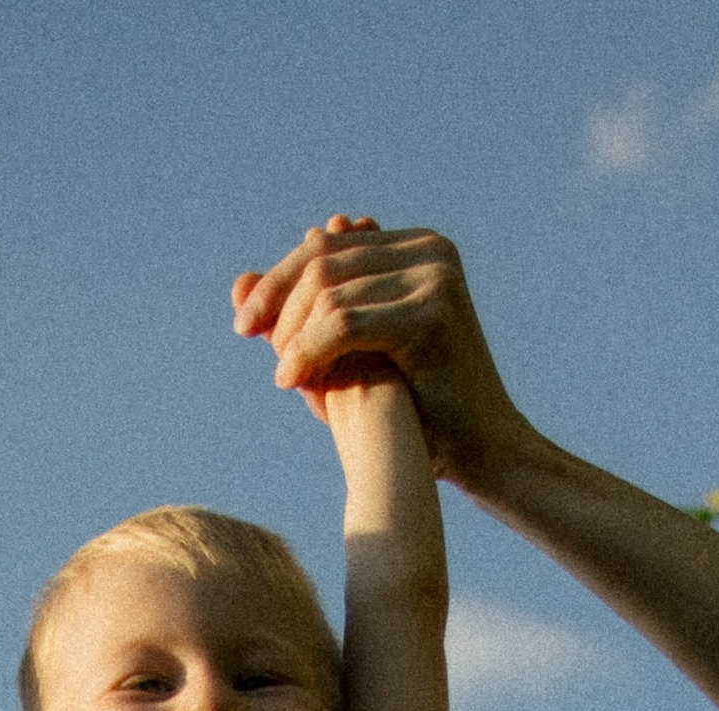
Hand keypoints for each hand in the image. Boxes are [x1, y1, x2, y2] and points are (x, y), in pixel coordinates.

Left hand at [233, 218, 527, 488]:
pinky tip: (290, 379)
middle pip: (323, 259)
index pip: (328, 247)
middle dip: (277, 297)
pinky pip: (344, 322)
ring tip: (281, 371)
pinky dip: (309, 350)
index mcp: (417, 248)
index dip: (279, 279)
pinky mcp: (431, 314)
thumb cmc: (419, 414)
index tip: (245, 318)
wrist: (482, 455)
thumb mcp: (349, 355)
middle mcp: (430, 250)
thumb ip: (300, 317)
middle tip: (246, 332)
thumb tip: (237, 280)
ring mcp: (435, 276)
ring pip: (329, 289)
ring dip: (292, 330)